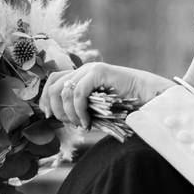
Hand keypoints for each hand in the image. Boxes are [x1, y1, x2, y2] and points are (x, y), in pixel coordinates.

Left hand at [40, 62, 173, 128]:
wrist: (148, 96)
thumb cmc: (125, 105)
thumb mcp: (97, 108)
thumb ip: (80, 109)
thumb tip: (60, 119)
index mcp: (80, 75)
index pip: (53, 81)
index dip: (45, 98)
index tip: (49, 116)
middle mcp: (83, 69)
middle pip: (54, 86)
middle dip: (55, 108)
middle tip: (67, 123)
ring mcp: (90, 69)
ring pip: (64, 90)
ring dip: (69, 113)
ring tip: (81, 124)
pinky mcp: (99, 72)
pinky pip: (79, 92)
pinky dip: (79, 110)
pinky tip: (87, 122)